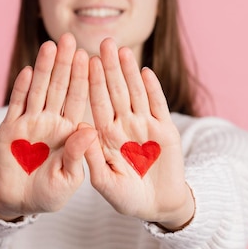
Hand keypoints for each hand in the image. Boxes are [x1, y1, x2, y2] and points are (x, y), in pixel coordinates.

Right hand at [0, 33, 95, 220]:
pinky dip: (21, 88)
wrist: (19, 202)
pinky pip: (16, 105)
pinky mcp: (9, 128)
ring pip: (39, 90)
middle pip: (60, 87)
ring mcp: (30, 122)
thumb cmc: (50, 192)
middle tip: (70, 39)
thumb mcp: (69, 178)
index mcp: (71, 130)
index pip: (79, 99)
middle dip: (65, 63)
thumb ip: (78, 154)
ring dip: (44, 68)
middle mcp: (52, 121)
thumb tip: (89, 128)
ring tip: (50, 45)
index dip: (83, 78)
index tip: (90, 57)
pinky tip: (28, 70)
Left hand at [84, 38, 194, 230]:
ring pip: (135, 92)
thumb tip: (82, 129)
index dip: (92, 82)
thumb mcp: (104, 182)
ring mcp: (145, 125)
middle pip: (115, 90)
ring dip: (129, 72)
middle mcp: (123, 124)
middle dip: (109, 67)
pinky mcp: (166, 129)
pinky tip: (145, 72)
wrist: (158, 206)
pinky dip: (153, 89)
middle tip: (103, 42)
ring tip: (122, 50)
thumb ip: (92, 158)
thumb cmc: (127, 197)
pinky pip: (158, 105)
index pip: (96, 103)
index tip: (84, 61)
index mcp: (105, 134)